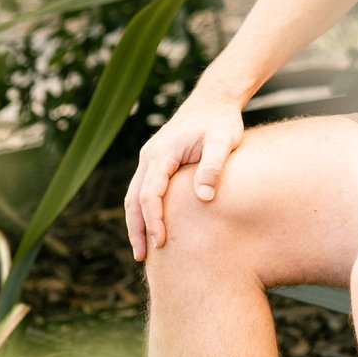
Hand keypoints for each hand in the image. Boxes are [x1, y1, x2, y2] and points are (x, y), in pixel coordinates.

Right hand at [124, 86, 246, 261]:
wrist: (214, 99)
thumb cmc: (222, 120)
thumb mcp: (224, 140)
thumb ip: (213, 166)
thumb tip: (204, 197)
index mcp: (162, 153)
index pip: (150, 194)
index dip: (154, 220)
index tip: (161, 242)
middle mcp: (149, 156)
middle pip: (133, 199)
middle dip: (136, 229)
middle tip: (143, 257)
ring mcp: (150, 158)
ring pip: (134, 195)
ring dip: (136, 222)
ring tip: (143, 250)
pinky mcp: (156, 161)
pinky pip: (143, 189)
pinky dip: (143, 210)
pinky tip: (153, 227)